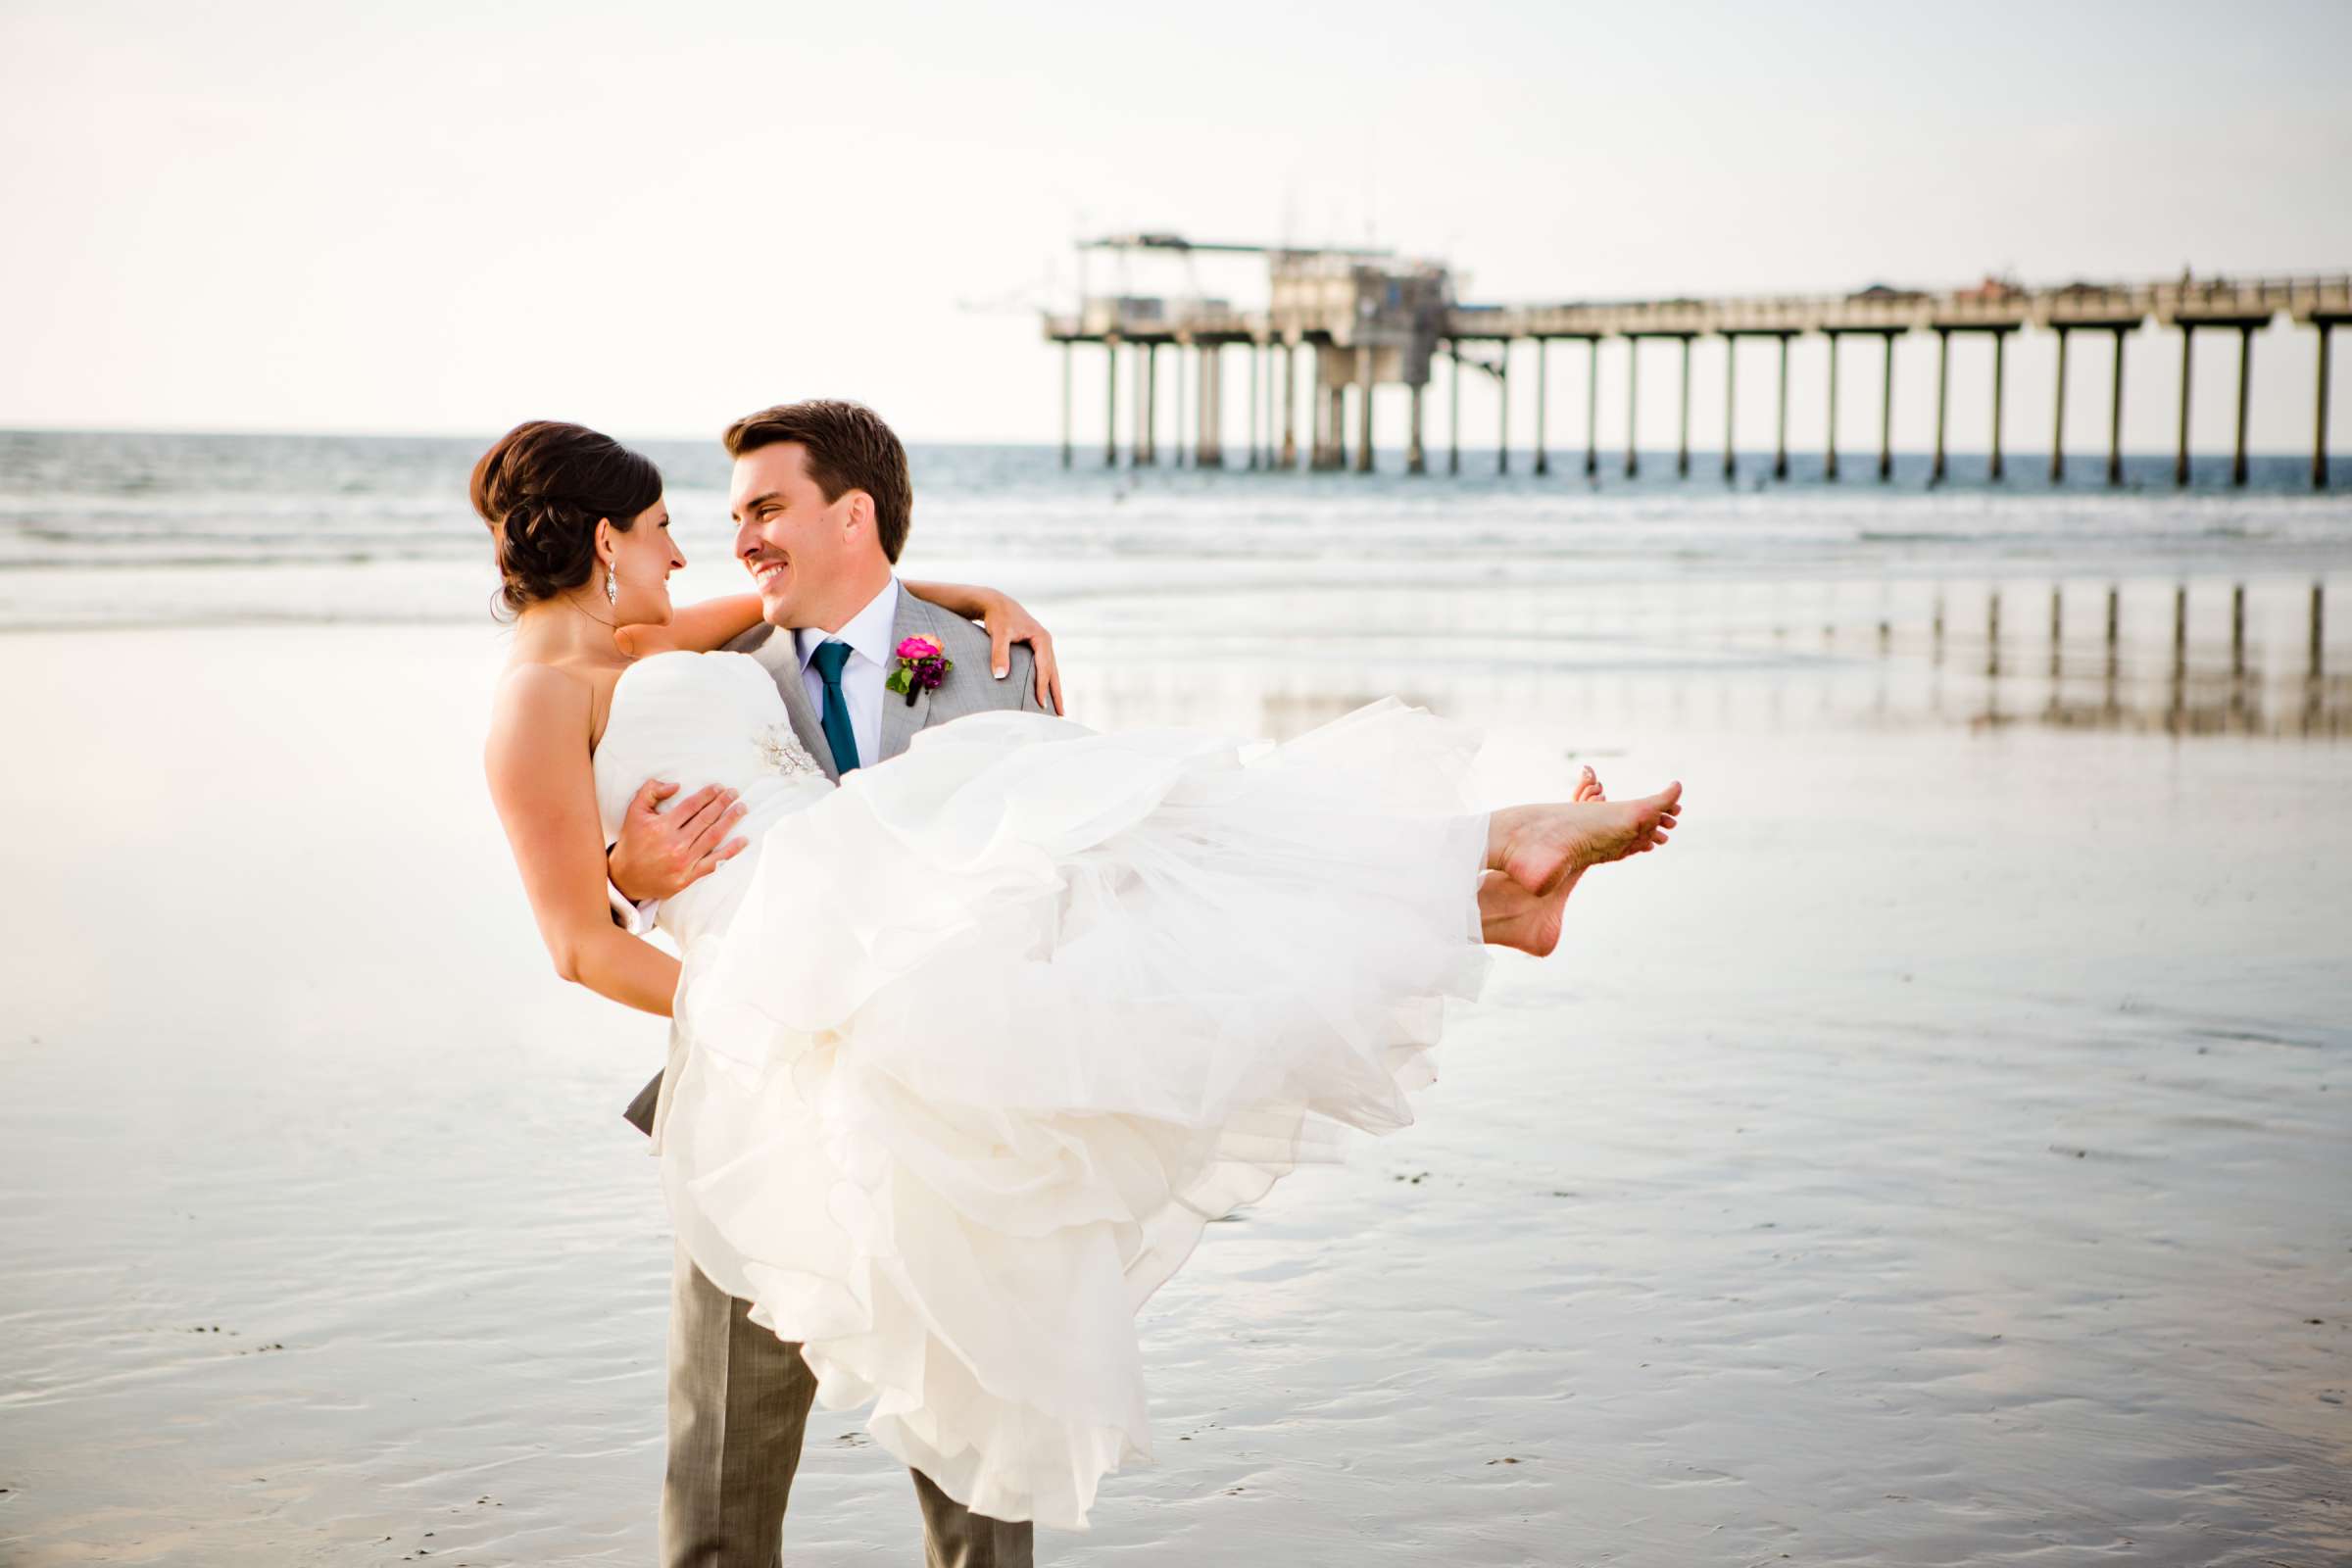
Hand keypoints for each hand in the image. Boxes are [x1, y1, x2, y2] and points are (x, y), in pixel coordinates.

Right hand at [607, 779, 746, 902]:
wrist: (625, 878)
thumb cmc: (632, 843)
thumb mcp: (634, 812)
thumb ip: (650, 792)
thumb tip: (675, 785)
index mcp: (661, 826)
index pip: (691, 806)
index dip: (708, 795)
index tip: (720, 787)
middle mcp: (674, 844)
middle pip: (705, 819)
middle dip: (722, 804)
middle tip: (735, 793)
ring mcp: (683, 862)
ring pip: (713, 837)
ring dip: (730, 821)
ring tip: (741, 809)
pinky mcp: (688, 877)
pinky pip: (714, 862)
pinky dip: (730, 851)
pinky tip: (743, 841)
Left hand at [970, 590, 1064, 715]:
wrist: (996, 603)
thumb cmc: (998, 618)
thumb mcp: (998, 634)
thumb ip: (999, 654)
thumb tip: (1000, 676)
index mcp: (1042, 639)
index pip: (1044, 668)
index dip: (1042, 687)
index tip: (1041, 705)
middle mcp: (1046, 642)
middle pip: (1054, 672)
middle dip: (1057, 694)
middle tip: (1060, 715)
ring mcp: (1042, 645)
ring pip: (1051, 671)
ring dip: (1054, 690)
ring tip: (1057, 709)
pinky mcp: (1036, 648)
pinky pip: (1044, 668)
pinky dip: (1046, 682)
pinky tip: (1045, 693)